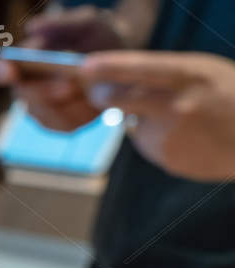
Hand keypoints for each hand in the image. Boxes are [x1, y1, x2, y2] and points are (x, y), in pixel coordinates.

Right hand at [0, 6, 127, 131]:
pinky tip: (94, 101)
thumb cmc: (99, 36)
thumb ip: (61, 24)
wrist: (123, 57)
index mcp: (22, 62)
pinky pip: (64, 125)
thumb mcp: (87, 23)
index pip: (0, 70)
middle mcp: (26, 88)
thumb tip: (32, 28)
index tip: (9, 70)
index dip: (1, 72)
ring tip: (89, 90)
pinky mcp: (62, 124)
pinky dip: (81, 113)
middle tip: (68, 85)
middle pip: (23, 96)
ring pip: (44, 114)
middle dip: (44, 92)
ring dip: (67, 104)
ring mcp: (42, 110)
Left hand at [79, 52, 234, 181]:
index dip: (109, 68)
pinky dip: (158, 140)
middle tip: (98, 90)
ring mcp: (171, 136)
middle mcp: (177, 105)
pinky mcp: (168, 160)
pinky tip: (186, 137)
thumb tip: (116, 85)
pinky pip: (149, 146)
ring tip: (181, 119)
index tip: (86, 67)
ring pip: (134, 124)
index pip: (139, 68)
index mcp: (190, 75)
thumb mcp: (204, 72)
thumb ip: (165, 76)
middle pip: (121, 98)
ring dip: (144, 120)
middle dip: (103, 93)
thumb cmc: (229, 96)